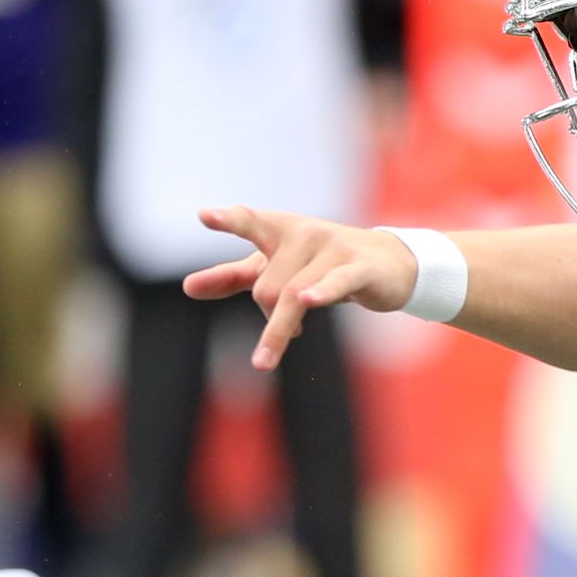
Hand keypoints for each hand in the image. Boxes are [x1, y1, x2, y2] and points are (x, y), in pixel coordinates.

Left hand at [186, 204, 423, 366]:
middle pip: (267, 288)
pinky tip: (309, 300)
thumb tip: (187, 286)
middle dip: (269, 317)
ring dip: (281, 331)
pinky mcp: (360, 267)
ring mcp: (334, 248)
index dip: (230, 221)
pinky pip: (335, 283)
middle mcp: (305, 233)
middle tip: (288, 325)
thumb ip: (233, 277)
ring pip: (293, 296)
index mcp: (280, 230)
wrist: (389, 265)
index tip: (205, 217)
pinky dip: (322, 293)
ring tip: (265, 359)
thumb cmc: (322, 265)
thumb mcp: (276, 268)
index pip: (250, 222)